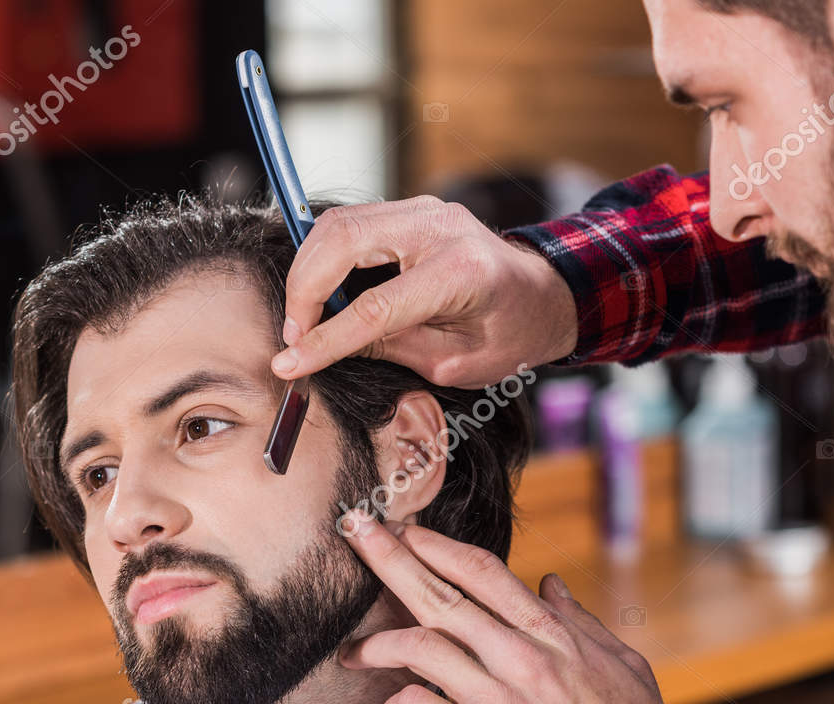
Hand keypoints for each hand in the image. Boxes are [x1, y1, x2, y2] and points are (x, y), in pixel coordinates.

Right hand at [270, 196, 577, 386]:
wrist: (542, 295)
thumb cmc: (508, 334)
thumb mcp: (452, 363)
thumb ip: (389, 348)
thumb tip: (324, 347)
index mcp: (461, 274)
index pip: (375, 307)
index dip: (325, 338)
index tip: (291, 364)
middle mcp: (440, 227)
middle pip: (344, 242)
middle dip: (304, 290)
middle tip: (293, 336)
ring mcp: (423, 209)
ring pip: (337, 224)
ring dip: (307, 270)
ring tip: (303, 319)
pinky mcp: (410, 209)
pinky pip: (349, 224)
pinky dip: (323, 256)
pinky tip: (320, 293)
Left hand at [337, 517, 699, 703]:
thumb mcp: (624, 669)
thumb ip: (582, 623)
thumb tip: (551, 583)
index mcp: (554, 635)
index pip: (483, 572)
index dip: (438, 546)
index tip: (406, 531)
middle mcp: (519, 656)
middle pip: (438, 594)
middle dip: (389, 557)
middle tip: (356, 533)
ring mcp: (494, 697)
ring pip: (414, 646)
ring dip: (373, 645)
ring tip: (352, 652)